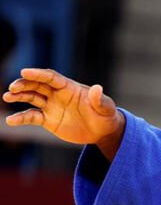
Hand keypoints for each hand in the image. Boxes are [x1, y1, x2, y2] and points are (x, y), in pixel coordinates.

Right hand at [3, 68, 123, 158]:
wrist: (102, 131)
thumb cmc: (106, 116)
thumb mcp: (106, 109)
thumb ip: (100, 100)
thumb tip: (97, 88)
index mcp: (69, 88)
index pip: (51, 77)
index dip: (38, 74)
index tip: (25, 72)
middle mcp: (57, 94)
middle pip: (37, 85)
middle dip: (24, 84)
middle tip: (13, 87)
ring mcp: (51, 106)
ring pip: (31, 97)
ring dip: (18, 96)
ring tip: (7, 96)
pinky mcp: (48, 120)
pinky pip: (31, 117)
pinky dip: (21, 118)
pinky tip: (10, 121)